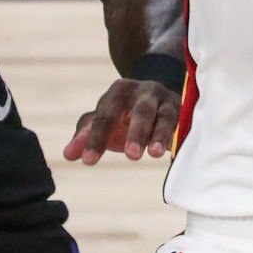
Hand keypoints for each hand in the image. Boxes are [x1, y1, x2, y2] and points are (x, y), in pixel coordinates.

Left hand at [64, 77, 180, 164]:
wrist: (157, 96)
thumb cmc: (124, 115)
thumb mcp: (104, 121)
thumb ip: (86, 136)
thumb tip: (68, 155)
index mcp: (118, 92)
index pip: (105, 116)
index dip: (96, 139)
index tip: (88, 161)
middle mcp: (144, 91)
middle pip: (140, 111)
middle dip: (136, 132)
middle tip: (131, 156)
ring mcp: (166, 100)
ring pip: (165, 116)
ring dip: (161, 134)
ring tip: (155, 154)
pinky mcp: (184, 110)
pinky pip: (184, 122)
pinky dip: (179, 135)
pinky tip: (176, 151)